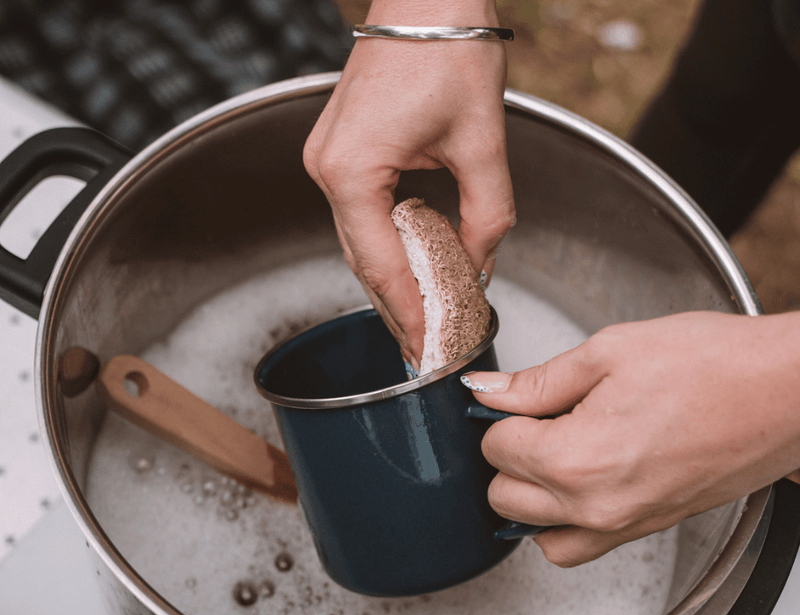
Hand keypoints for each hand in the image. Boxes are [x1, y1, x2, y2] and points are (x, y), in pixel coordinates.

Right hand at [303, 0, 514, 367]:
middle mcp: (328, 168)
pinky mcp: (340, 151)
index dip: (407, 310)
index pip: (381, 264)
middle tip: (422, 344)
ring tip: (418, 316)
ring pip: (358, 242)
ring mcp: (328, 159)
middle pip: (362, 260)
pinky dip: (385, 246)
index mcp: (352, 170)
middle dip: (395, 306)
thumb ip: (487, 216)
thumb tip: (482, 265)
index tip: (427, 345)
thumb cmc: (450, 45)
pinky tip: (409, 268)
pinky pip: (359, 216)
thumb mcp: (483, 142)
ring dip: (389, 279)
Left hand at [464, 311, 799, 565]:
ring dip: (529, 497)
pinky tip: (578, 481)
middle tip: (537, 419)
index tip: (520, 399)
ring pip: (535, 534)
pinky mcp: (646, 529)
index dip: (501, 416)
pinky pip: (578, 546)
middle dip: (510, 455)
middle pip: (503, 497)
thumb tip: (488, 393)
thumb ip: (537, 381)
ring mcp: (622, 526)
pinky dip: (562, 523)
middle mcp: (594, 506)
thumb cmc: (715, 366)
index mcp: (576, 459)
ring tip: (553, 453)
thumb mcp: (608, 353)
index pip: (495, 448)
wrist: (788, 392)